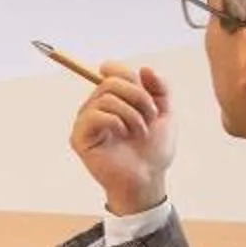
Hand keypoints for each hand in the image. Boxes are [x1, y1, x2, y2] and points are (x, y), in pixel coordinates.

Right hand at [70, 61, 174, 215]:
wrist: (149, 178)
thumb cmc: (154, 150)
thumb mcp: (166, 113)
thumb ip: (160, 88)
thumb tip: (144, 68)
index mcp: (113, 100)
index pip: (111, 71)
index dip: (128, 74)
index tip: (146, 92)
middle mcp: (96, 107)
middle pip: (110, 82)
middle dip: (138, 96)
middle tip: (150, 117)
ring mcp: (86, 122)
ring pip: (105, 98)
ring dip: (132, 114)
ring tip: (140, 132)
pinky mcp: (79, 137)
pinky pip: (95, 115)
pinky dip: (116, 122)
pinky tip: (124, 135)